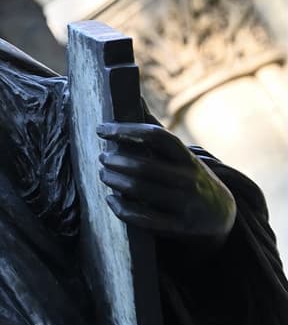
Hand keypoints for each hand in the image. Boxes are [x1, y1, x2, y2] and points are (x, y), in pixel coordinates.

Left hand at [97, 122, 235, 252]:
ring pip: (141, 190)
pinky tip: (111, 199)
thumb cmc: (190, 176)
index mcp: (187, 157)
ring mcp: (185, 204)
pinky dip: (122, 208)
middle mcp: (189, 179)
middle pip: (144, 166)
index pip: (156, 136)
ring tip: (103, 174)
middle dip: (116, 160)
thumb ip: (156, 133)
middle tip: (102, 157)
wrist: (222, 214)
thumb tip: (135, 98)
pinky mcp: (179, 227)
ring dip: (115, 181)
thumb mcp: (180, 155)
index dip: (125, 130)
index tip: (101, 129)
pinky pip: (144, 219)